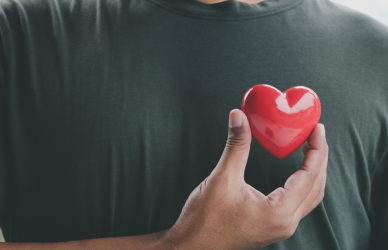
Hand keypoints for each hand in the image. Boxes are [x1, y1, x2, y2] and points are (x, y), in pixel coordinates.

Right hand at [165, 109, 328, 249]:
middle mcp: (285, 223)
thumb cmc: (204, 221)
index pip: (310, 176)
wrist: (191, 247)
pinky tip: (295, 172)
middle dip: (319, 158)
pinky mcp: (272, 226)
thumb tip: (238, 116)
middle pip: (316, 186)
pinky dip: (302, 183)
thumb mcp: (222, 179)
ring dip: (313, 172)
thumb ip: (236, 146)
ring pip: (309, 197)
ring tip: (309, 149)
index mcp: (279, 213)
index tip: (317, 128)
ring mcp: (279, 227)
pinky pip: (298, 203)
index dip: (316, 149)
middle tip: (315, 134)